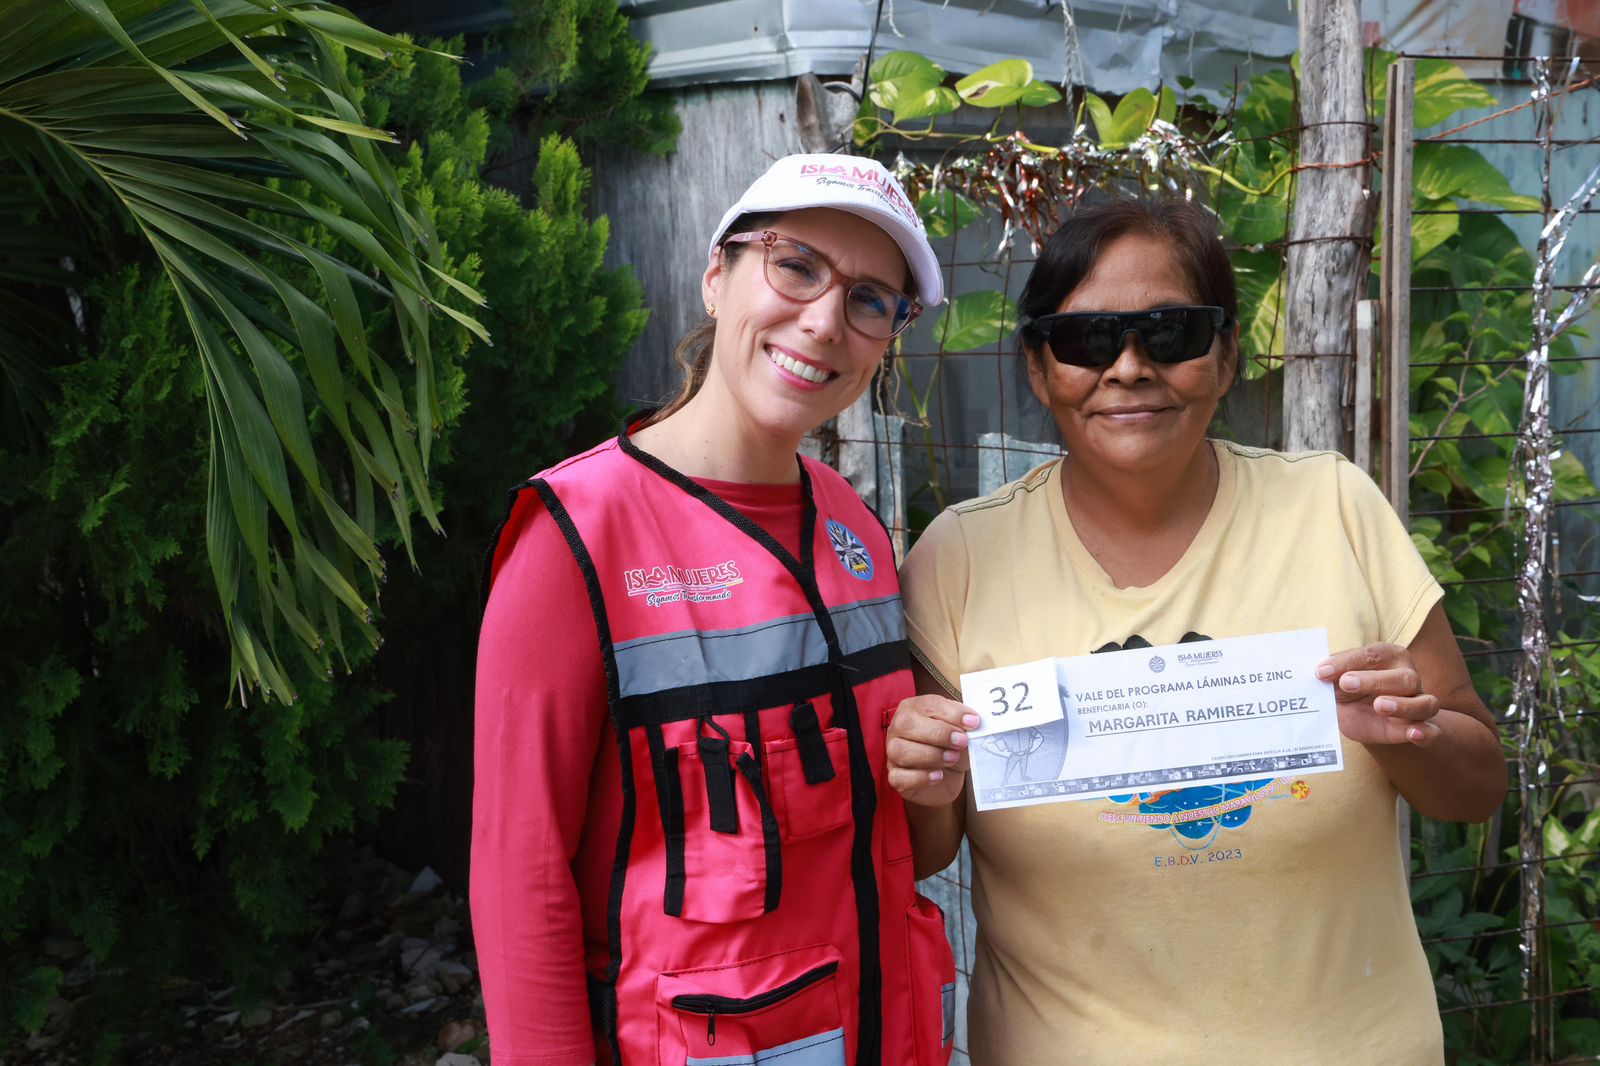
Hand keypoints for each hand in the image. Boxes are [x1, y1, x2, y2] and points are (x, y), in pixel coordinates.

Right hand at [885, 694, 979, 807]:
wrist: (947, 777)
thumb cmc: (951, 747)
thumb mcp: (960, 732)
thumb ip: (963, 725)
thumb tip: (972, 722)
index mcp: (913, 709)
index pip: (928, 704)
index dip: (952, 713)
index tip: (973, 722)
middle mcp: (898, 728)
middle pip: (907, 724)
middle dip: (939, 733)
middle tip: (962, 742)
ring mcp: (892, 753)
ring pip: (901, 751)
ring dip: (932, 755)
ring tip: (953, 758)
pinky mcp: (895, 777)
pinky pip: (899, 777)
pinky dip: (921, 777)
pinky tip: (938, 775)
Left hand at [1317, 643, 1440, 747]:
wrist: (1354, 715)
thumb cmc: (1346, 688)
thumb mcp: (1334, 679)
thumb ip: (1331, 674)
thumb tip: (1320, 672)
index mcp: (1388, 656)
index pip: (1373, 655)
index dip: (1347, 662)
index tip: (1321, 672)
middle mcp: (1408, 677)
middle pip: (1403, 678)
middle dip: (1375, 681)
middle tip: (1346, 684)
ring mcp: (1417, 703)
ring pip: (1426, 703)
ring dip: (1404, 706)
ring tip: (1379, 706)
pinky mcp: (1417, 728)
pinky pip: (1432, 732)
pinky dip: (1426, 733)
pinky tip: (1413, 734)